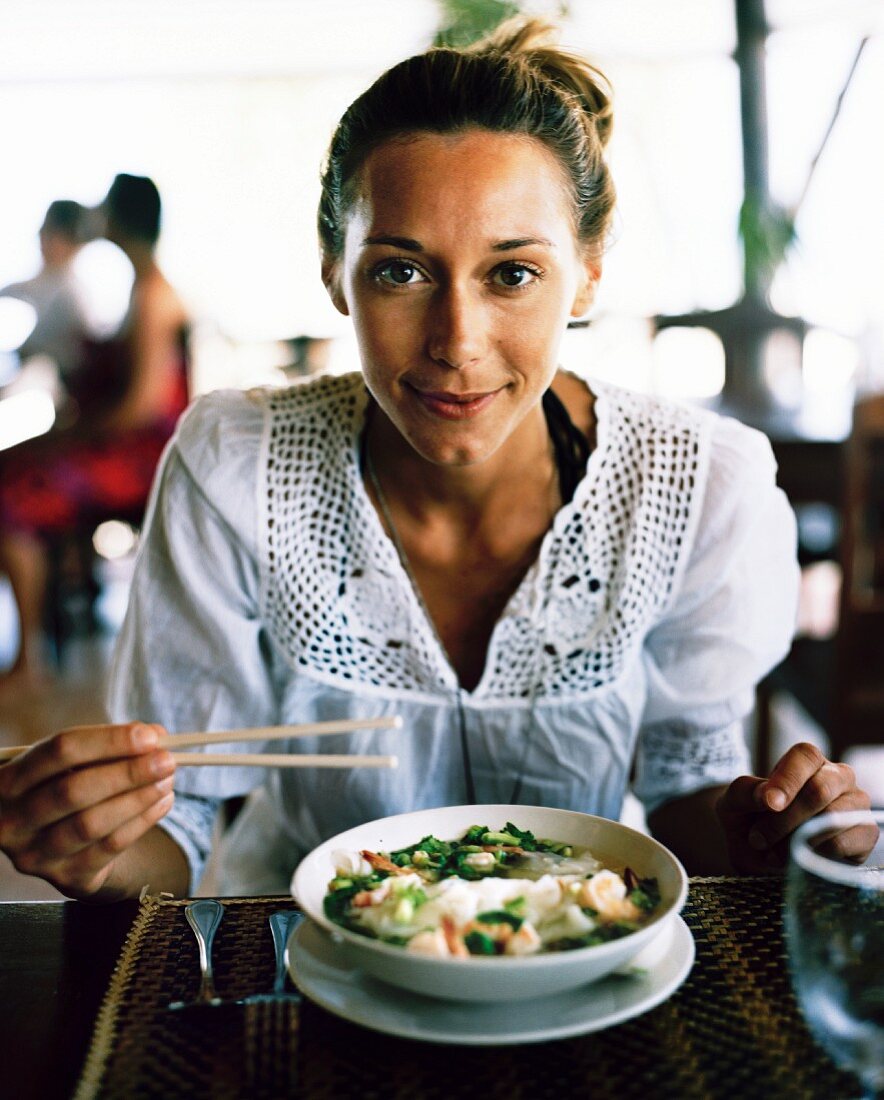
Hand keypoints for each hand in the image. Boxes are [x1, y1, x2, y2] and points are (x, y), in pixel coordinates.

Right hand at [0, 723, 175, 899]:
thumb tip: (156, 736)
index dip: (109, 741)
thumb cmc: (64, 789)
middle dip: (128, 772)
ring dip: (138, 799)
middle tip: (167, 760)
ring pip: (92, 823)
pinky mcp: (64, 878)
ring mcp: (35, 854)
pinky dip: (142, 822)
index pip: (60, 751)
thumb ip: (107, 747)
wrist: (55, 843)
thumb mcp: (71, 765)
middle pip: (75, 790)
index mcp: (9, 780)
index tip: (150, 736)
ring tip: (167, 781)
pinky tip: (162, 802)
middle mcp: (13, 820)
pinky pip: (109, 847)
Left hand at [715, 742, 875, 873]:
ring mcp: (855, 805)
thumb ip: (746, 792)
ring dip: (796, 840)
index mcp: (808, 761)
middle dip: (786, 819)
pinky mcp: (864, 835)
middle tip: (759, 839)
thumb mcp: (735, 802)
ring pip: (833, 819)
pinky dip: (814, 855)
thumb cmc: (749, 819)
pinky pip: (843, 844)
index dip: (787, 780)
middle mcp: (838, 777)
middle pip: (820, 789)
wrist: (761, 853)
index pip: (805, 757)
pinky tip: (796, 859)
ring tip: (772, 852)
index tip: (769, 804)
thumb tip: (769, 797)